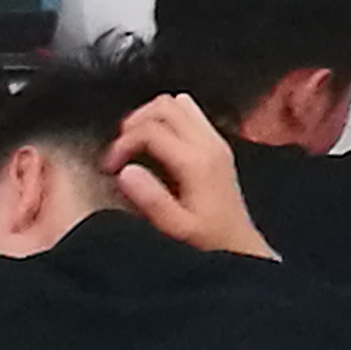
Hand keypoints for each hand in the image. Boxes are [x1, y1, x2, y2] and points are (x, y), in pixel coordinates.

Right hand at [106, 94, 274, 260]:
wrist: (240, 245)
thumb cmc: (210, 239)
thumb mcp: (176, 228)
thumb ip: (151, 200)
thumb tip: (125, 172)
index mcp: (197, 162)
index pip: (151, 129)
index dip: (122, 143)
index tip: (110, 166)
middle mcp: (210, 145)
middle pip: (165, 106)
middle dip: (134, 122)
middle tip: (120, 150)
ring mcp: (216, 142)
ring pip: (178, 104)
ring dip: (150, 116)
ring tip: (134, 144)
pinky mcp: (217, 145)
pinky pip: (189, 114)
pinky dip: (167, 119)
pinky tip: (156, 143)